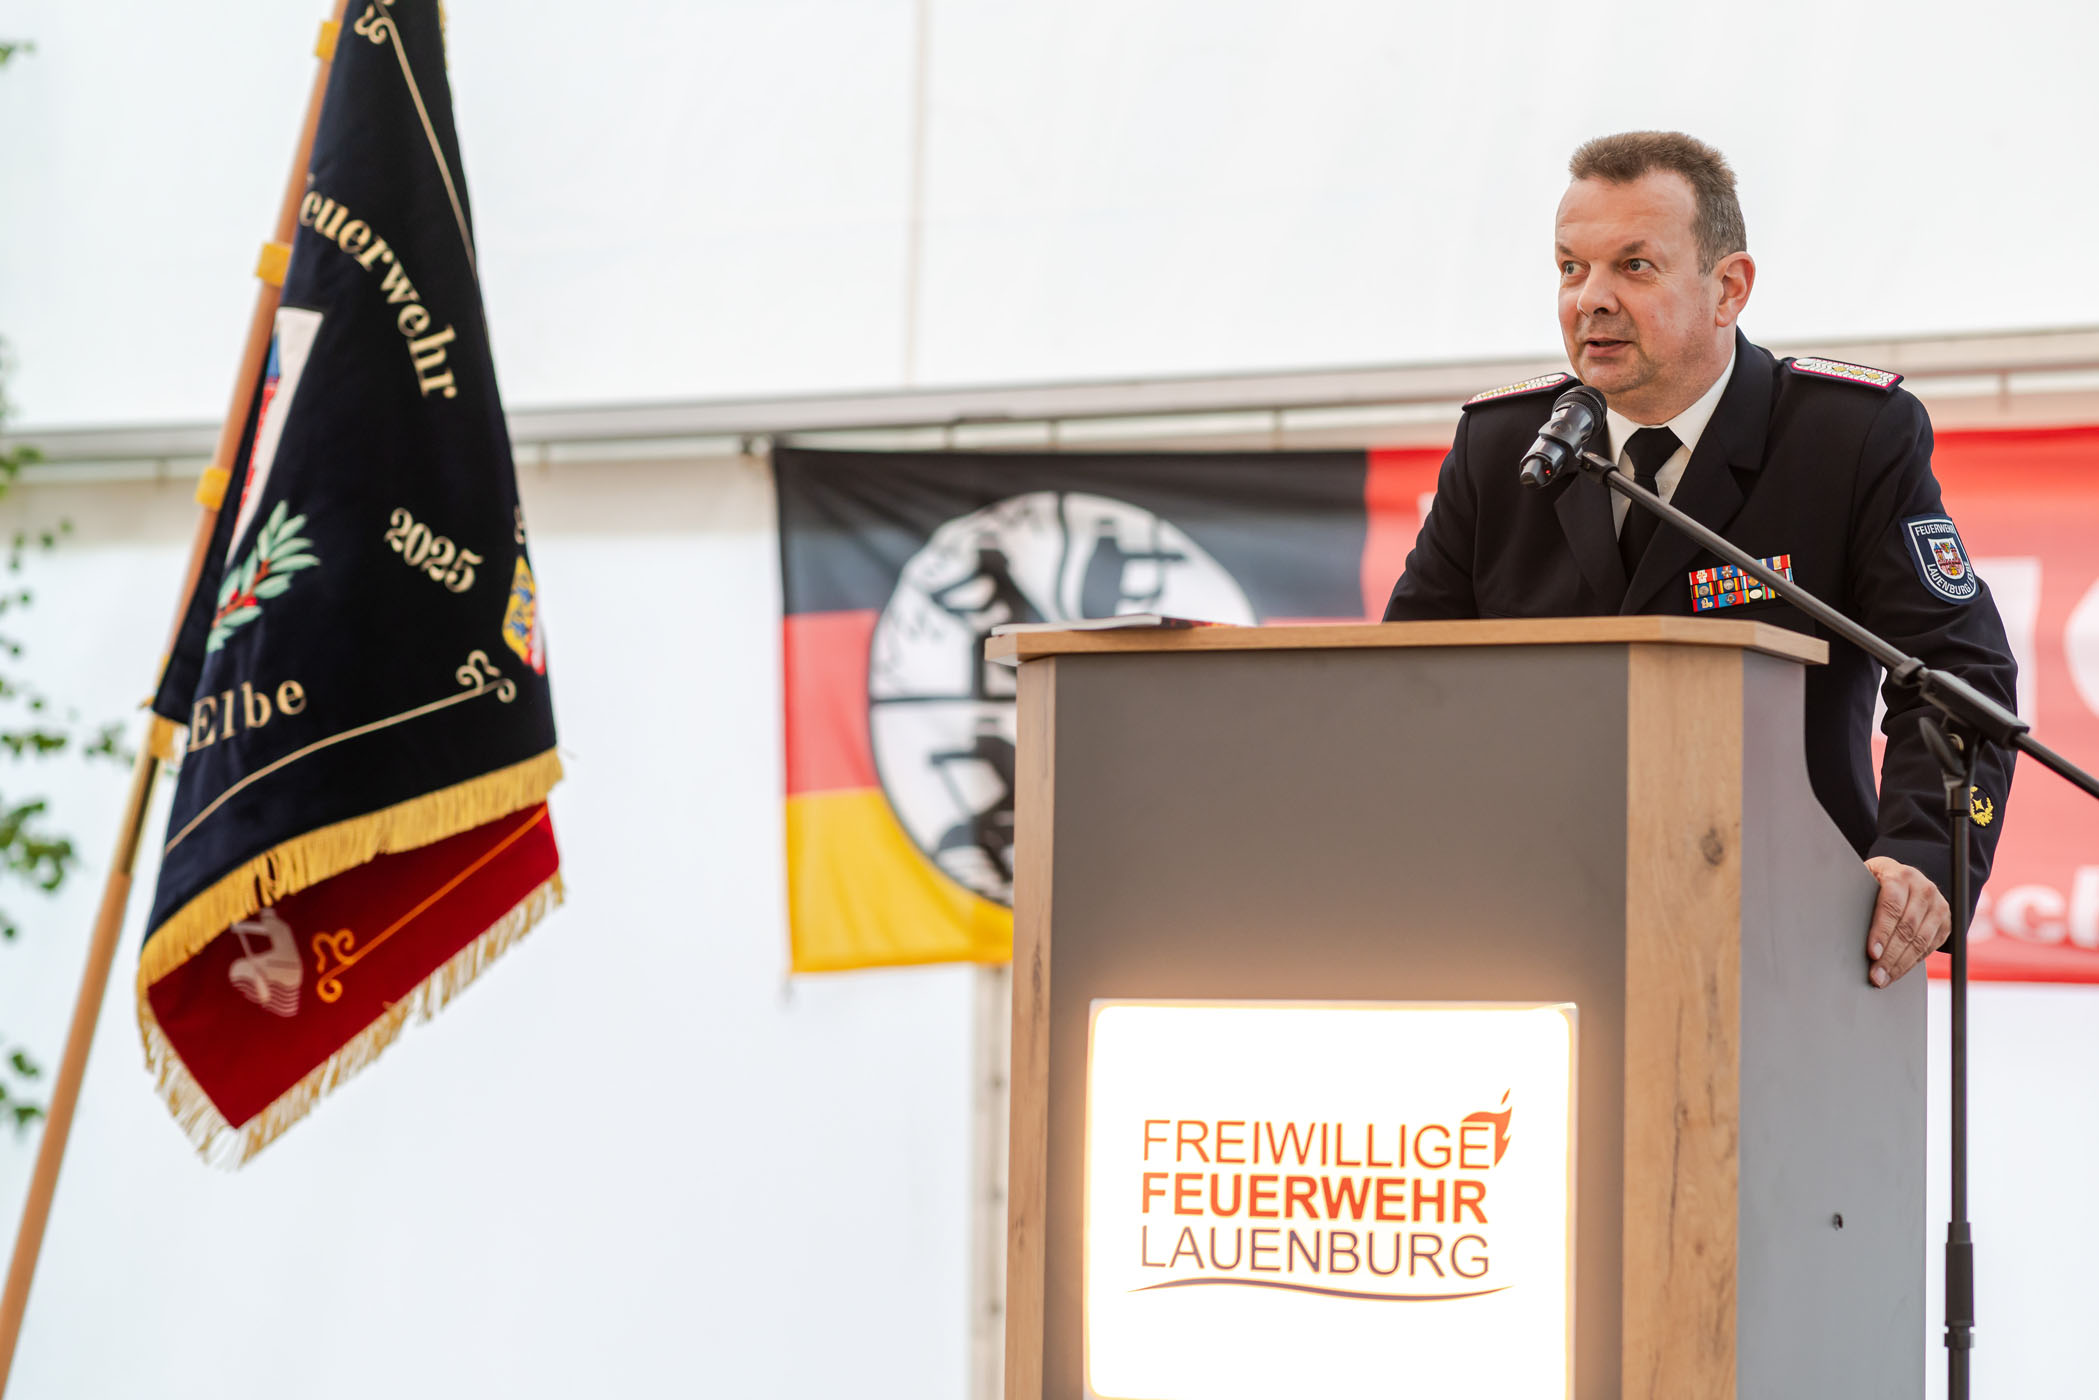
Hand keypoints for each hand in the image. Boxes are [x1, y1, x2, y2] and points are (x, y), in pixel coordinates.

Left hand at [1862, 857, 1950, 987]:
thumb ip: (1857, 896)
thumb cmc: (1877, 882)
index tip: (1871, 953)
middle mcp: (1923, 888)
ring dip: (1901, 964)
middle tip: (1875, 975)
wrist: (1905, 878)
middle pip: (1907, 928)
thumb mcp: (1865, 880)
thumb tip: (1839, 924)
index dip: (1881, 932)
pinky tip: (1897, 972)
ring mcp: (1938, 905)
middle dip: (1889, 956)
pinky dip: (1912, 963)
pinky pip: (1930, 947)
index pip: (1891, 906)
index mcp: (1900, 876)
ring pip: (1920, 941)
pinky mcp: (1946, 921)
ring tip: (1883, 979)